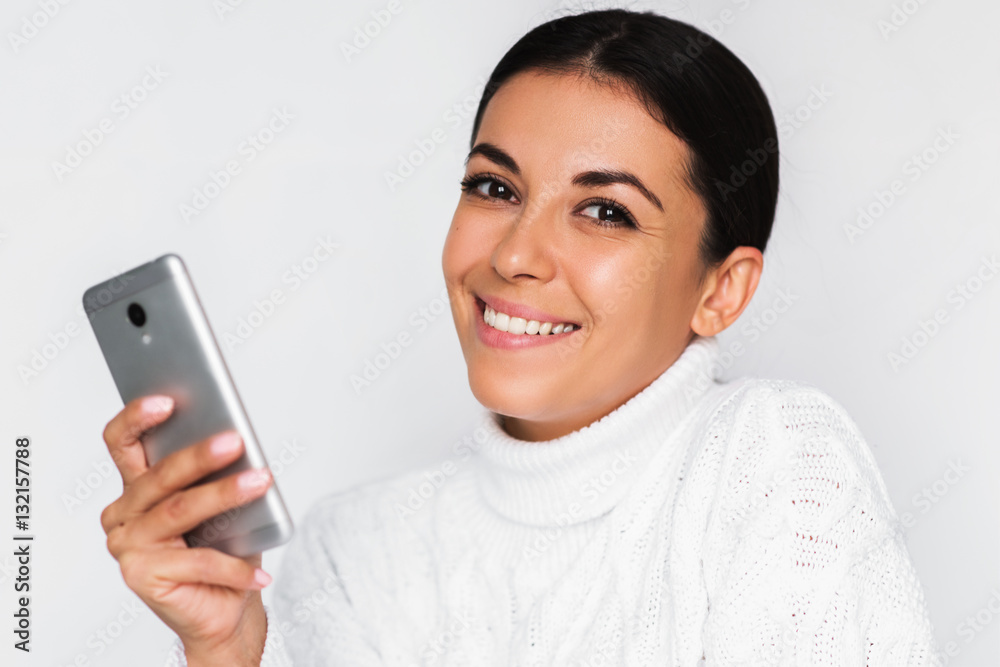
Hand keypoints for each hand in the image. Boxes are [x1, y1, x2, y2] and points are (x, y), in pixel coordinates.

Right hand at [99, 395, 272, 664]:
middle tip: (236, 441)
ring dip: (225, 495)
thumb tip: (236, 442)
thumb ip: (215, 474)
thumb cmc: (225, 548)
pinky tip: (261, 572)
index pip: (122, 442)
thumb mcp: (222, 504)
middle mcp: (123, 513)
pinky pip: (197, 562)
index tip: (168, 401)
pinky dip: (235, 568)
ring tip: (261, 482)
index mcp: (136, 487)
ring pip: (180, 511)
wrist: (224, 609)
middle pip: (160, 476)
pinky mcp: (140, 575)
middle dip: (199, 455)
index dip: (137, 418)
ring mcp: (127, 545)